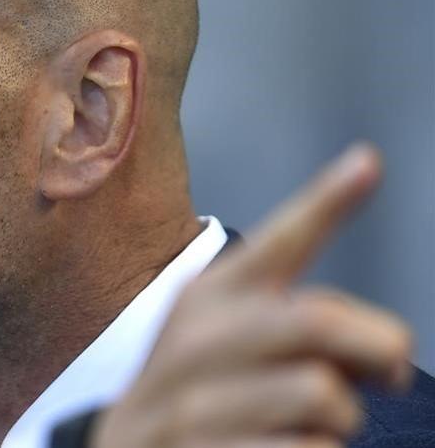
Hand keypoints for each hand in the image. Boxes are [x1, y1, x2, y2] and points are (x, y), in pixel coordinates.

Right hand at [91, 143, 413, 447]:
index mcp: (207, 297)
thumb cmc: (200, 395)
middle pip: (318, 320)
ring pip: (322, 395)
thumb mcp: (228, 342)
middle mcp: (194, 340)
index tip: (366, 161)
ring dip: (339, 422)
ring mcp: (192, 402)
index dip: (324, 202)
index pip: (275, 242)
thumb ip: (296, 325)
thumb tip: (389, 348)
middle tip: (386, 374)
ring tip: (304, 427)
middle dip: (377, 348)